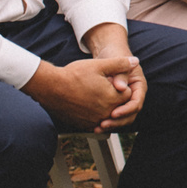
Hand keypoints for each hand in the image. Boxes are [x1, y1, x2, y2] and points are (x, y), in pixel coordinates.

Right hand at [27, 53, 145, 131]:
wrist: (51, 87)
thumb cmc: (74, 75)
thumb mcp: (99, 65)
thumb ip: (120, 64)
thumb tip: (135, 61)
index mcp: (112, 98)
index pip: (128, 94)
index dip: (121, 86)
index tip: (110, 80)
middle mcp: (105, 113)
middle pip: (119, 106)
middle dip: (114, 97)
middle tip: (101, 88)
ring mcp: (94, 121)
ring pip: (108, 115)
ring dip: (105, 108)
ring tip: (94, 96)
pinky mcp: (83, 125)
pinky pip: (96, 123)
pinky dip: (95, 116)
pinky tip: (88, 106)